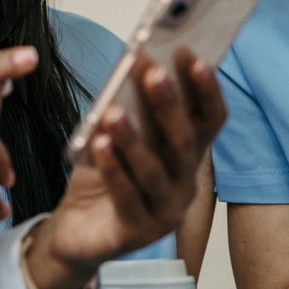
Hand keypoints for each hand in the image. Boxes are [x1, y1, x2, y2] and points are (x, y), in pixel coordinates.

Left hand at [26, 49, 225, 288]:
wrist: (77, 230)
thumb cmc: (103, 174)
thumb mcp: (117, 136)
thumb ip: (128, 108)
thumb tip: (133, 67)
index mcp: (186, 154)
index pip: (210, 120)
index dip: (205, 89)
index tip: (191, 55)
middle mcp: (184, 183)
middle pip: (185, 142)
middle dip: (169, 105)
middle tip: (152, 73)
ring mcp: (164, 211)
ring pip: (154, 172)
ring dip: (133, 139)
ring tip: (113, 112)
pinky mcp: (136, 233)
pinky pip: (126, 198)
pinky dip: (113, 170)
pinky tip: (98, 146)